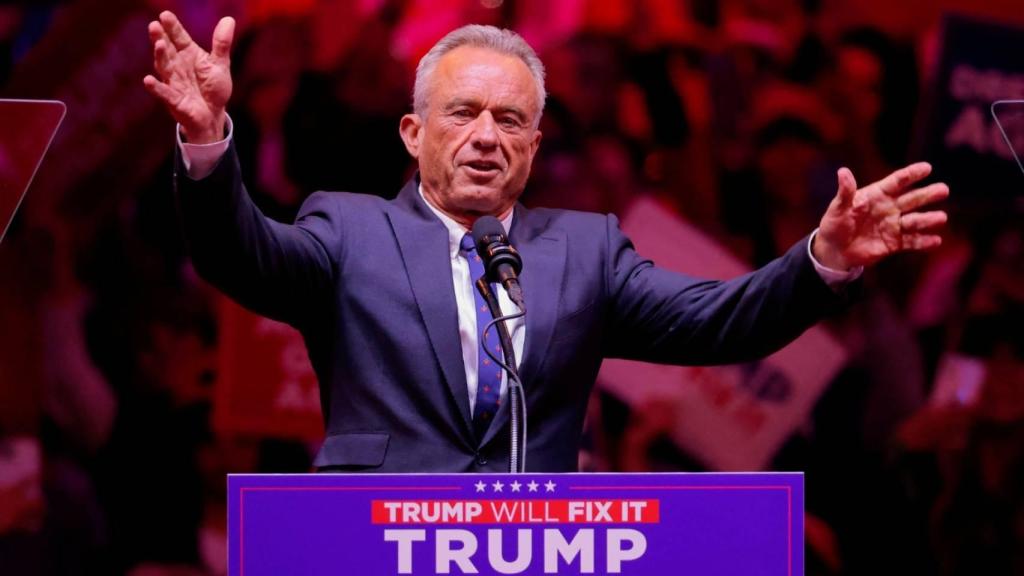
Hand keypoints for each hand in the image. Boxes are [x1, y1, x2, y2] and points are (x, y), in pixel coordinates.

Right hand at [143, 11, 234, 143]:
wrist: (213, 115)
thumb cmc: (213, 88)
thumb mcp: (220, 64)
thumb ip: (222, 44)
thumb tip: (229, 19)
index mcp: (188, 54)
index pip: (179, 37)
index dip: (172, 27)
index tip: (165, 15)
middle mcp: (177, 65)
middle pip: (167, 50)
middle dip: (160, 38)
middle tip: (154, 25)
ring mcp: (173, 82)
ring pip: (164, 68)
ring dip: (160, 57)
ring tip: (158, 45)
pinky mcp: (174, 100)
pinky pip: (164, 93)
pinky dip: (156, 87)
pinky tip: (148, 80)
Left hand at [814, 163, 948, 269]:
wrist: (834, 250)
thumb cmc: (835, 224)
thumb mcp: (837, 208)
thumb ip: (845, 192)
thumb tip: (843, 171)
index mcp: (877, 195)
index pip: (897, 182)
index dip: (911, 174)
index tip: (927, 168)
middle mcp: (889, 208)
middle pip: (912, 199)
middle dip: (927, 194)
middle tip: (944, 189)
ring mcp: (893, 226)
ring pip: (914, 221)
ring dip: (928, 219)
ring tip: (941, 217)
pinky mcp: (894, 243)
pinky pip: (911, 242)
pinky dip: (923, 242)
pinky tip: (936, 241)